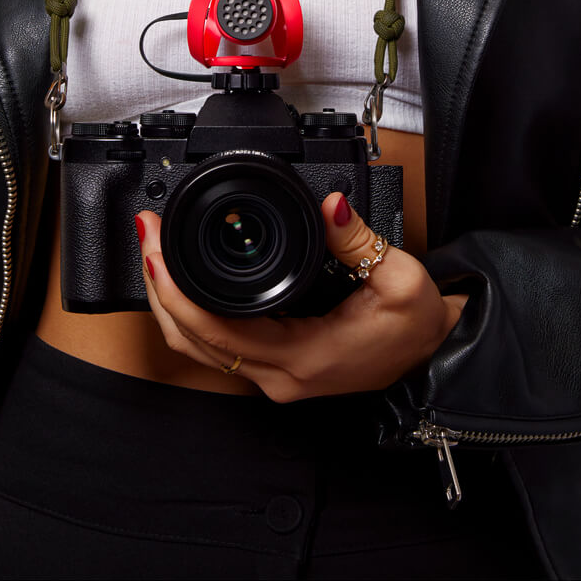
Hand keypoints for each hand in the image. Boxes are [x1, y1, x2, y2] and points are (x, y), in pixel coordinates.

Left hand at [135, 193, 468, 401]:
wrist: (432, 354)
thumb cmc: (416, 325)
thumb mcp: (400, 277)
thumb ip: (359, 239)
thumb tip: (330, 204)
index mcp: (302, 356)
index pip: (216, 330)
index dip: (175, 289)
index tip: (158, 245)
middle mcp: (280, 375)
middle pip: (192, 341)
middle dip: (159, 288)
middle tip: (148, 235)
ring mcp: (276, 376)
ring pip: (199, 348)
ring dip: (170, 303)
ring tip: (157, 251)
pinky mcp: (278, 368)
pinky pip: (218, 348)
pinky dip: (192, 314)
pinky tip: (187, 281)